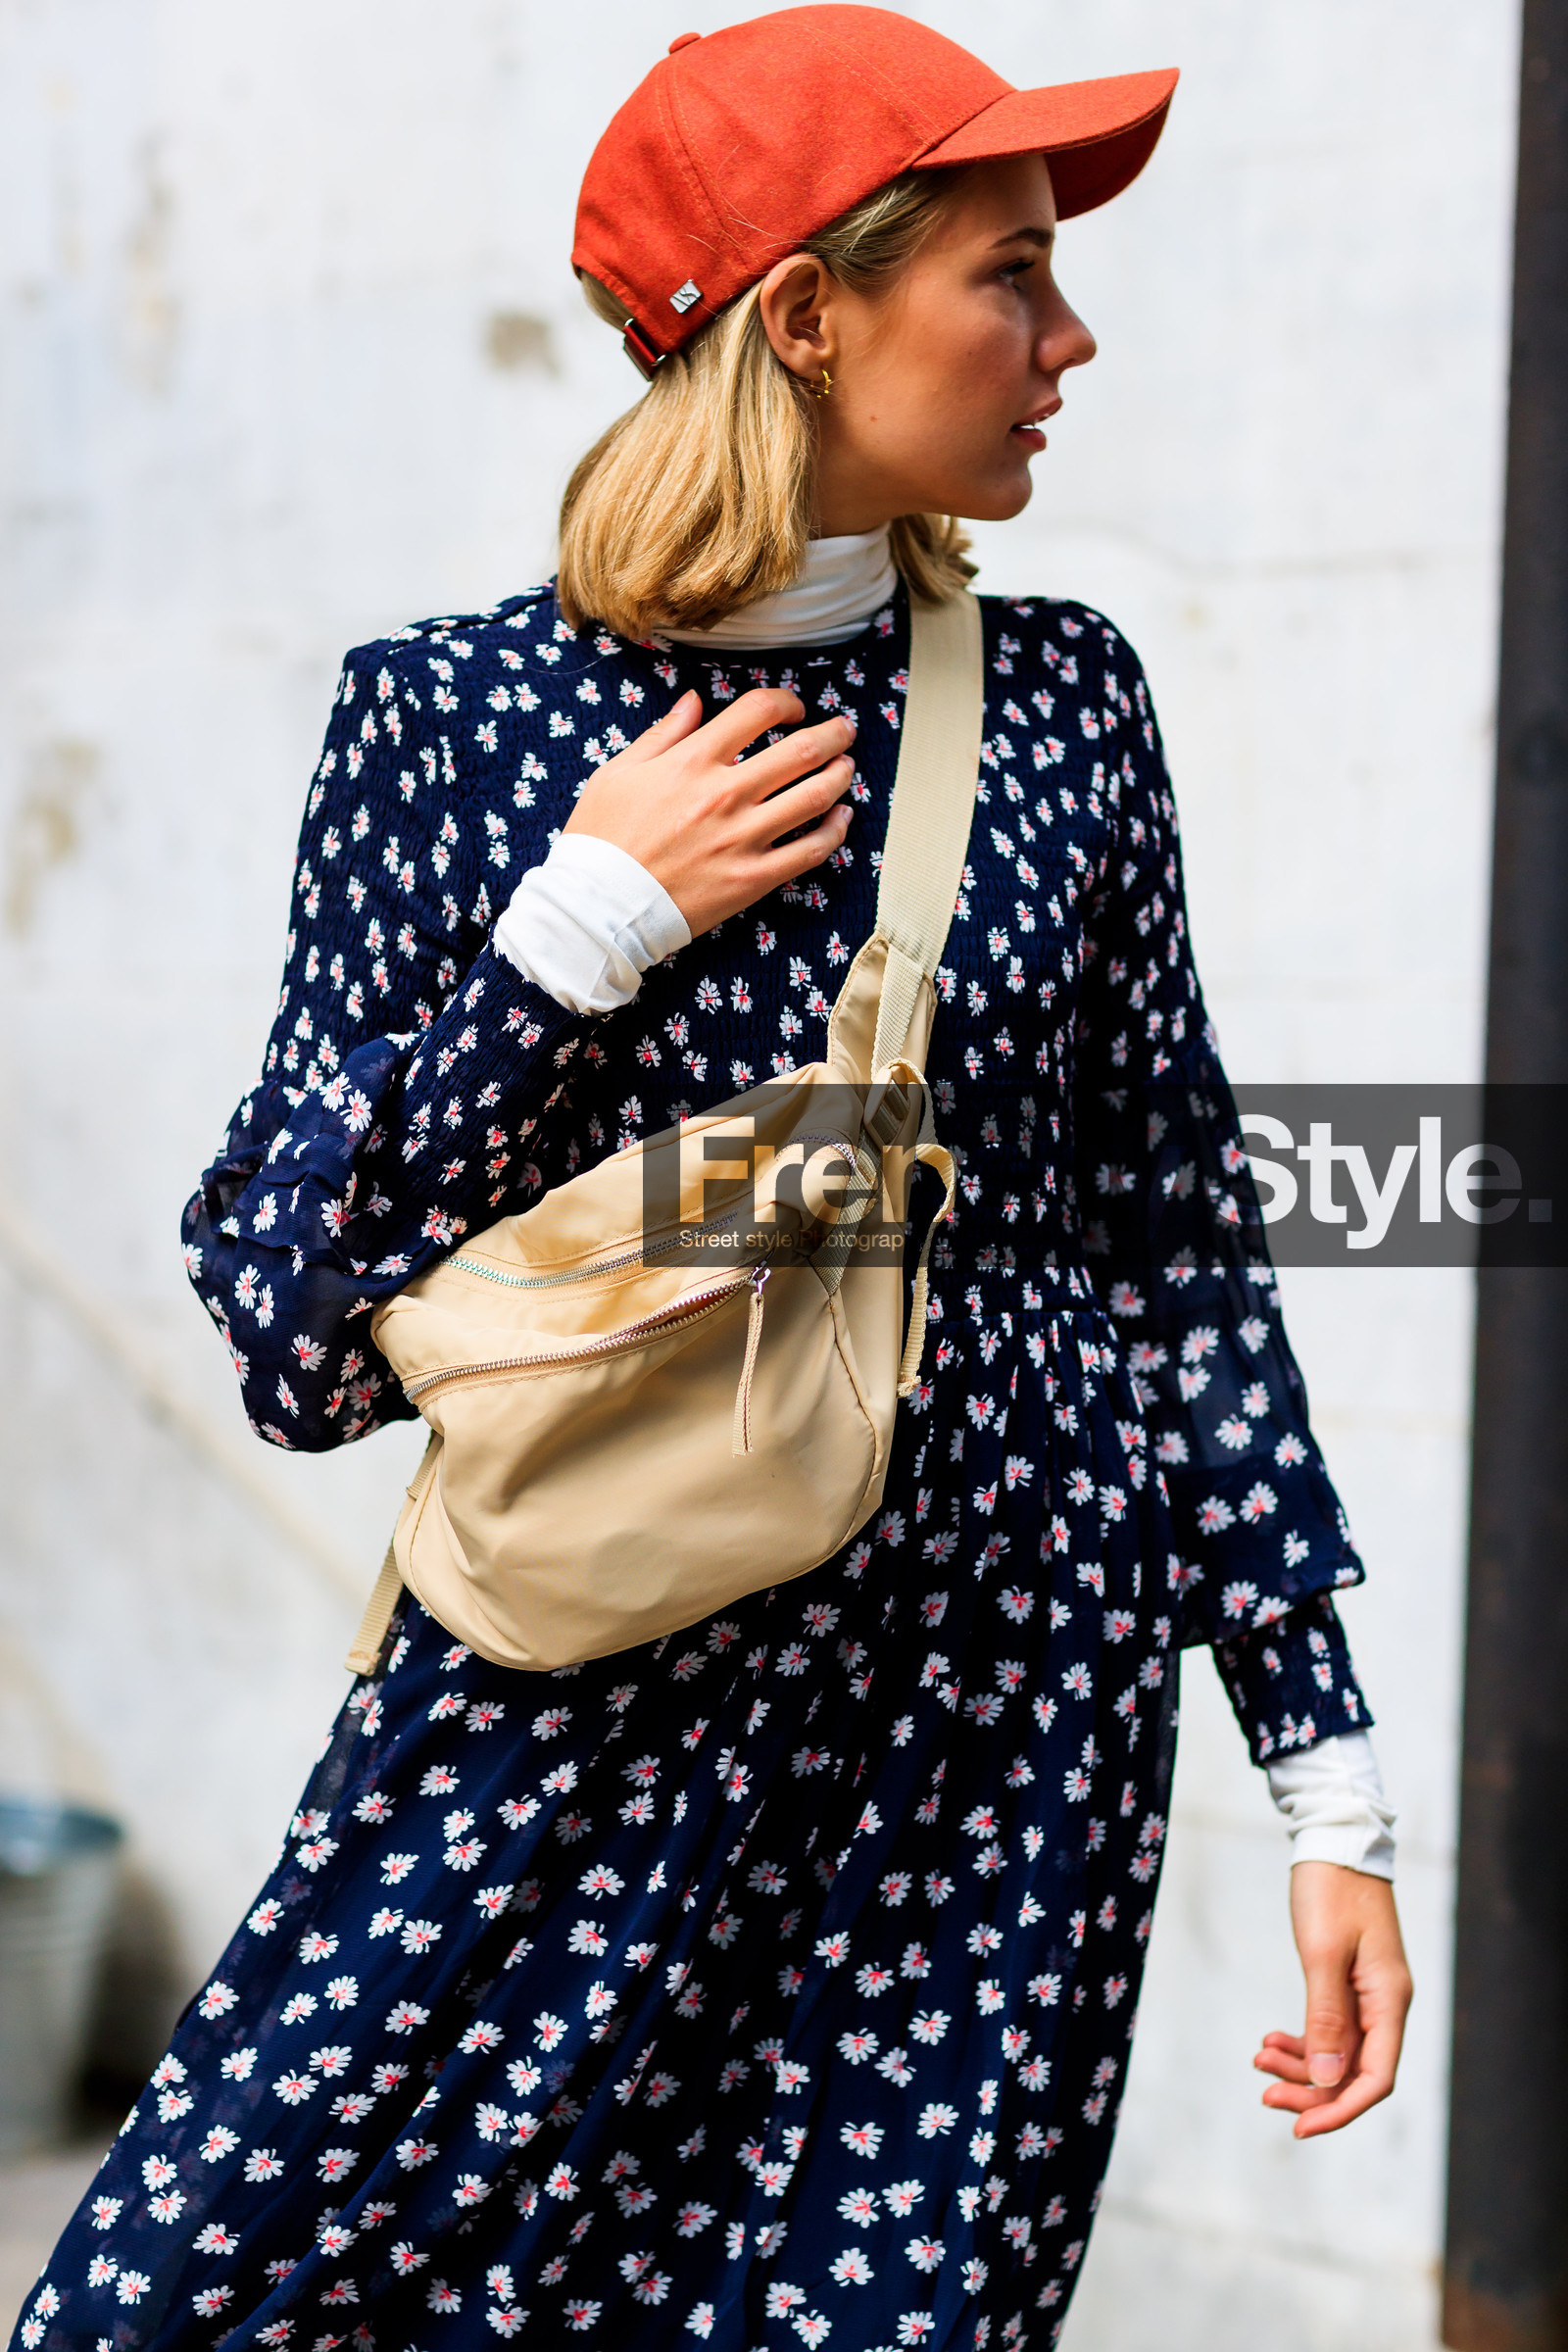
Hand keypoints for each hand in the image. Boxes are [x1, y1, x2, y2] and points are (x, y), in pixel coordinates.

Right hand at [563, 688, 855, 934]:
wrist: (598, 907)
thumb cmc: (602, 839)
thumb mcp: (619, 772)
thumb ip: (663, 734)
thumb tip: (695, 701)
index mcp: (692, 761)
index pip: (757, 711)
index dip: (785, 702)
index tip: (793, 709)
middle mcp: (725, 793)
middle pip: (799, 750)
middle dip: (831, 734)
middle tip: (843, 730)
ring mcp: (743, 837)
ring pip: (813, 796)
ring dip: (839, 775)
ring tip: (847, 767)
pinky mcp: (753, 879)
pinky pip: (810, 851)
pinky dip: (834, 830)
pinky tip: (841, 818)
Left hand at [1254, 1861, 1411, 2137]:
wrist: (1334, 1838)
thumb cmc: (1331, 1888)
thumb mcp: (1322, 1952)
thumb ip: (1326, 2016)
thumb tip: (1327, 2077)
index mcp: (1389, 2000)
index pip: (1376, 2079)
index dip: (1339, 2110)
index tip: (1299, 2128)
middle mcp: (1384, 2004)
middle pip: (1355, 2073)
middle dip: (1311, 2091)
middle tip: (1263, 2092)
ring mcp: (1367, 1994)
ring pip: (1338, 2054)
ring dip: (1301, 2066)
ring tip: (1259, 2061)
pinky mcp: (1347, 1982)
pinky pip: (1329, 2029)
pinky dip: (1301, 2040)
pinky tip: (1270, 2042)